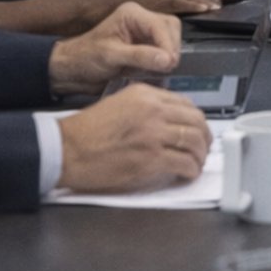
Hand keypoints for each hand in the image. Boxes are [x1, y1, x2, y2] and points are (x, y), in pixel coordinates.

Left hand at [49, 1, 181, 95]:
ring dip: (169, 54)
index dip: (167, 45)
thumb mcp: (111, 56)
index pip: (160, 25)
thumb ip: (140, 56)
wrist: (72, 69)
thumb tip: (167, 59)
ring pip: (171, 38)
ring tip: (160, 70)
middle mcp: (140, 20)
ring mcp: (144, 32)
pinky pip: (164, 50)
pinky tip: (156, 71)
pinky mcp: (146, 46)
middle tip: (167, 67)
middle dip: (171, 48)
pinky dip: (164, 61)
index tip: (169, 63)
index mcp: (131, 14)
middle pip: (171, 28)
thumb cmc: (85, 58)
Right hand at [56, 84, 211, 192]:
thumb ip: (146, 107)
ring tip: (196, 163)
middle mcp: (154, 111)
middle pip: (196, 122)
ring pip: (195, 142)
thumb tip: (169, 120)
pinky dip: (191, 171)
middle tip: (202, 148)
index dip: (196, 120)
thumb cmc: (86, 132)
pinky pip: (185, 163)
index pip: (186, 104)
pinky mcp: (152, 159)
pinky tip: (187, 174)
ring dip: (200, 156)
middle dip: (204, 138)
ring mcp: (155, 135)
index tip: (196, 130)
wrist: (66, 150)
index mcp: (146, 95)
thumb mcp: (119, 104)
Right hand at [106, 0, 222, 17]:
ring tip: (217, 10)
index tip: (213, 4)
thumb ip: (167, 2)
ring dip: (205, 2)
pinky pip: (182, 0)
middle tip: (220, 8)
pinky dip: (195, 4)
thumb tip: (185, 13)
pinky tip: (206, 8)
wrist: (102, 7)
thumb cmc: (124, 9)